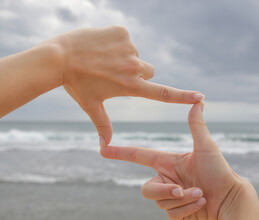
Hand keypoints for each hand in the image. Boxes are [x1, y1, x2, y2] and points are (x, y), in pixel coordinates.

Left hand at [46, 26, 203, 145]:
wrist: (58, 57)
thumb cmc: (75, 84)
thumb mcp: (91, 105)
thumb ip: (102, 125)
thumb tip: (104, 147)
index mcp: (129, 86)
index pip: (162, 93)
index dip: (182, 96)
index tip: (199, 97)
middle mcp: (134, 67)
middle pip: (147, 71)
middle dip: (136, 74)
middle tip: (112, 74)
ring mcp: (128, 48)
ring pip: (134, 55)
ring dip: (123, 58)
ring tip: (100, 60)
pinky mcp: (121, 32)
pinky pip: (125, 39)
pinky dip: (115, 42)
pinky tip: (99, 47)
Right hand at [100, 102, 241, 219]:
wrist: (230, 198)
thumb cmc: (219, 170)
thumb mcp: (206, 147)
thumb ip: (197, 125)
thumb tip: (199, 101)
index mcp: (168, 162)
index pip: (139, 156)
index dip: (120, 153)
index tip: (103, 149)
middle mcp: (166, 179)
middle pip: (147, 190)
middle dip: (164, 191)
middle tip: (181, 189)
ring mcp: (170, 196)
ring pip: (161, 202)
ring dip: (183, 199)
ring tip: (201, 194)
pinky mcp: (176, 211)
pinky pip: (171, 213)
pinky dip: (187, 209)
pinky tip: (202, 203)